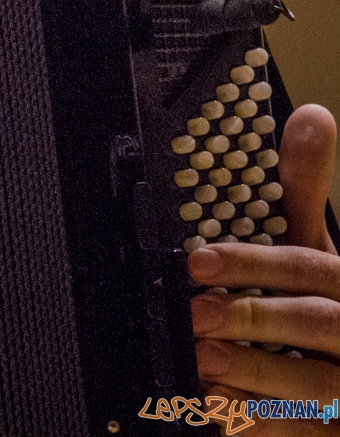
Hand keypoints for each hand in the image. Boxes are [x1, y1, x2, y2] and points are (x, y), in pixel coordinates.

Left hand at [190, 103, 339, 433]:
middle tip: (195, 314)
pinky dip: (259, 423)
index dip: (256, 262)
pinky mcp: (336, 432)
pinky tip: (219, 408)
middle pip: (318, 324)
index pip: (315, 268)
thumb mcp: (318, 249)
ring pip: (315, 386)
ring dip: (253, 373)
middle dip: (254, 317)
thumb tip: (311, 117)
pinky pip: (303, 433)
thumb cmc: (328, 311)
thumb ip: (307, 190)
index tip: (199, 261)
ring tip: (201, 361)